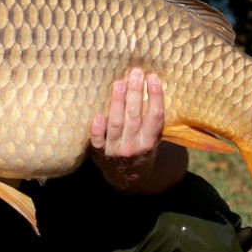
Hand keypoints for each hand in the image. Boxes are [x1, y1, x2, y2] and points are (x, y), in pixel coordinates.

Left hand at [90, 68, 186, 194]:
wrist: (128, 178)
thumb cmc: (141, 149)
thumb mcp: (152, 138)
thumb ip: (152, 118)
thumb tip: (154, 84)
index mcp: (150, 141)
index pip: (155, 117)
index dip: (155, 97)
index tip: (153, 78)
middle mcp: (133, 146)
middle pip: (134, 116)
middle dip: (135, 93)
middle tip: (136, 73)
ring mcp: (115, 150)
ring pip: (116, 123)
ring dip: (117, 102)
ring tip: (119, 83)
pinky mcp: (99, 153)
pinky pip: (97, 141)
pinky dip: (97, 129)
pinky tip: (96, 115)